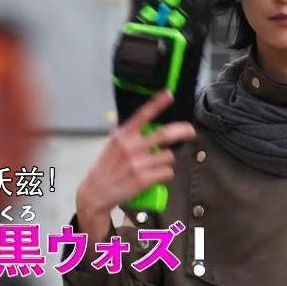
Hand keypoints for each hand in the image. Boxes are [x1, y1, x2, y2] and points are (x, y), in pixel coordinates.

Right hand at [75, 91, 195, 236]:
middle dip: (183, 131)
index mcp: (123, 135)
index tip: (169, 94)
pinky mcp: (143, 179)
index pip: (142, 115)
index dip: (157, 103)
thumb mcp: (113, 145)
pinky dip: (166, 174)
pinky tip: (157, 176)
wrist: (95, 193)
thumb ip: (131, 135)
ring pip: (168, 156)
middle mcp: (130, 147)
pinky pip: (167, 172)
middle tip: (191, 131)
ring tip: (157, 165)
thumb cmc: (107, 167)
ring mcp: (137, 164)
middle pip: (165, 135)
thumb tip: (153, 127)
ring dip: (168, 160)